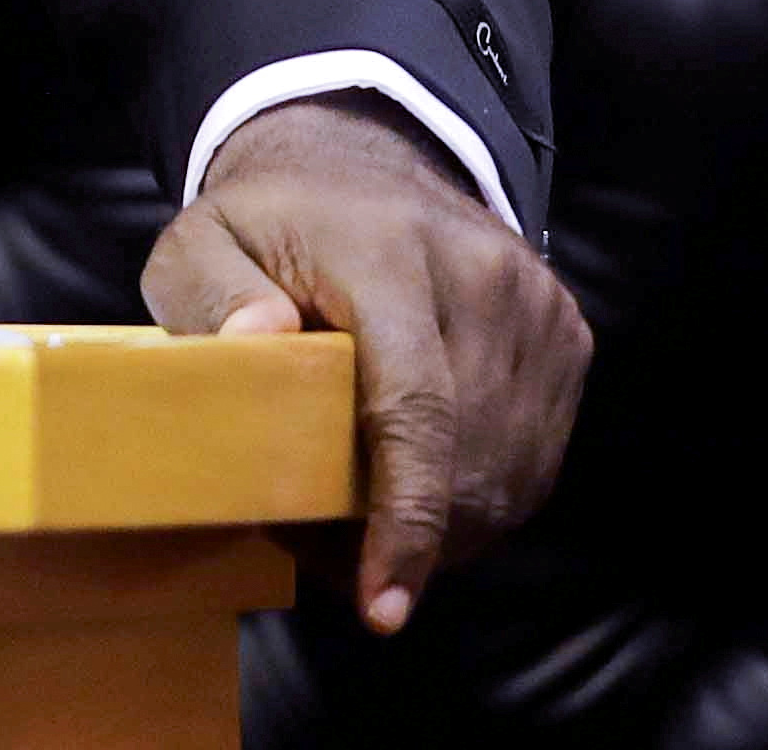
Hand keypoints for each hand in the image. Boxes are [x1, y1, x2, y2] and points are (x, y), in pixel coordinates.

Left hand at [143, 96, 590, 635]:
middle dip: (400, 538)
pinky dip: (478, 499)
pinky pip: (532, 461)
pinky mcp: (567, 336)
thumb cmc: (268, 224)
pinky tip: (418, 491)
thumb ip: (210, 293)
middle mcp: (481, 276)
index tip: (381, 607)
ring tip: (360, 519)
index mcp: (386, 252)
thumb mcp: (200, 241)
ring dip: (442, 528)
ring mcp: (537, 307)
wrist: (365, 160)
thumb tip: (258, 345)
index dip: (403, 519)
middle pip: (464, 461)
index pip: (414, 406)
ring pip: (507, 476)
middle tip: (319, 549)